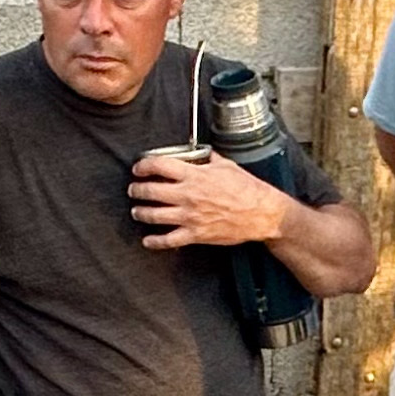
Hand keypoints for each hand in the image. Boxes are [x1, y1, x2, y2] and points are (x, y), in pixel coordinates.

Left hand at [130, 148, 291, 249]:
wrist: (261, 213)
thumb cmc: (247, 189)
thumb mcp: (227, 166)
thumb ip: (209, 160)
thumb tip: (201, 154)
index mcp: (195, 176)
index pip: (159, 166)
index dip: (143, 166)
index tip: (139, 168)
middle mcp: (188, 195)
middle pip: (150, 191)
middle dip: (137, 190)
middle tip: (134, 190)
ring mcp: (190, 216)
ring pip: (154, 215)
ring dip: (140, 212)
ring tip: (137, 211)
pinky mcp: (195, 234)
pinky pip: (168, 240)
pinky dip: (155, 241)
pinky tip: (147, 240)